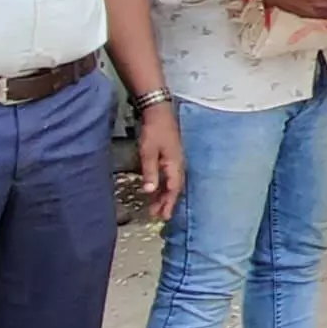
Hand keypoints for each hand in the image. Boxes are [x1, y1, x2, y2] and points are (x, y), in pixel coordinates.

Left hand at [135, 102, 181, 220]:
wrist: (159, 112)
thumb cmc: (154, 131)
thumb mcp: (148, 152)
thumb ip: (150, 172)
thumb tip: (149, 190)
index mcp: (175, 165)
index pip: (173, 189)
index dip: (168, 203)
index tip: (163, 215)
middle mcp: (178, 164)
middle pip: (174, 188)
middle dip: (167, 202)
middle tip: (159, 215)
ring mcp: (176, 160)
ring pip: (172, 183)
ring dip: (164, 195)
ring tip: (156, 206)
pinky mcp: (171, 156)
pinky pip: (169, 176)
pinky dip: (163, 185)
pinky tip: (156, 189)